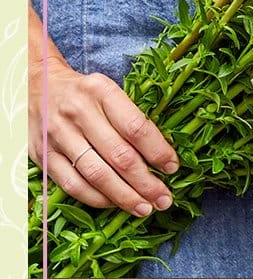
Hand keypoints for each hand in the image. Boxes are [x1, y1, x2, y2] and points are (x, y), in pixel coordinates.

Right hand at [28, 4, 178, 216]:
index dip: (157, 151)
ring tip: (145, 208)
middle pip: (119, 155)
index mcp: (102, 91)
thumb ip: (131, 118)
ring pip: (97, 174)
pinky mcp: (43, 155)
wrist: (38, 86)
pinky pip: (73, 184)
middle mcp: (78, 112)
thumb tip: (162, 154)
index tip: (172, 168)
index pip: (136, 127)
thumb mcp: (110, 92)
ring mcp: (58, 135)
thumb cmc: (86, 93)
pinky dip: (97, 198)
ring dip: (124, 196)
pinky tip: (116, 204)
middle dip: (146, 182)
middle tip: (164, 199)